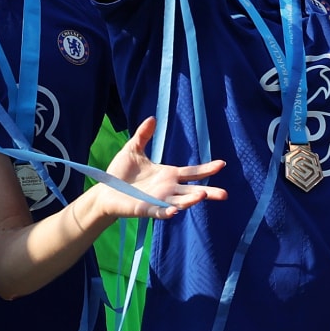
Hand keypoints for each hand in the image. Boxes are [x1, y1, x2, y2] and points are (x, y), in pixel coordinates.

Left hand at [100, 118, 227, 218]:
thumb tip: (152, 118)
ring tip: (203, 196)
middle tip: (225, 194)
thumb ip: (143, 135)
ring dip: (190, 200)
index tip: (222, 164)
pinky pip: (159, 212)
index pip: (191, 173)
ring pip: (179, 202)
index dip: (206, 169)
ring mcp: (158, 200)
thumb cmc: (119, 173)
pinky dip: (167, 212)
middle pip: (192, 191)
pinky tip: (175, 211)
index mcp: (168, 175)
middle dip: (208, 192)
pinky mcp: (145, 209)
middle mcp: (167, 189)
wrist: (104, 191)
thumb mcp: (132, 150)